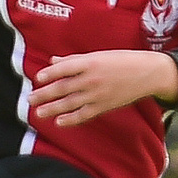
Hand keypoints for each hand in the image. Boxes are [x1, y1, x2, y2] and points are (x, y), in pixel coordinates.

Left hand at [32, 49, 177, 127]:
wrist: (147, 73)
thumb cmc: (122, 60)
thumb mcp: (98, 55)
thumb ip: (74, 60)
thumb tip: (52, 61)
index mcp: (90, 62)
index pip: (64, 68)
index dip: (50, 73)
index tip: (37, 78)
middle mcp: (92, 78)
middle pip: (63, 87)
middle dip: (45, 94)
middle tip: (30, 99)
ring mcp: (98, 94)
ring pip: (70, 103)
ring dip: (53, 108)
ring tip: (39, 113)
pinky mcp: (104, 106)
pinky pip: (84, 114)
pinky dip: (71, 119)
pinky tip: (59, 122)